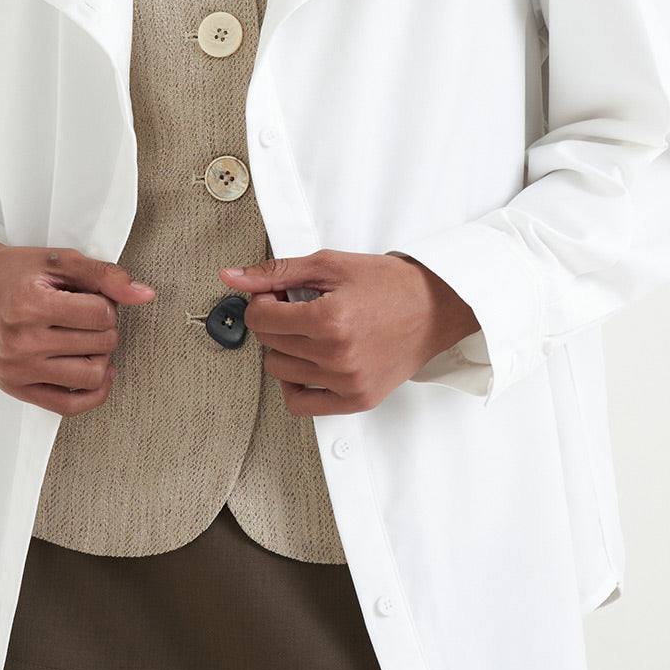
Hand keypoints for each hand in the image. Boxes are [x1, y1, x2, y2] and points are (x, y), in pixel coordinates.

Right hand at [0, 233, 155, 414]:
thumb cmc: (16, 272)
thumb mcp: (61, 261)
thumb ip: (106, 276)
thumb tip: (145, 295)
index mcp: (30, 304)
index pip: (101, 314)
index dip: (107, 303)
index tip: (92, 296)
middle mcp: (20, 341)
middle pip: (100, 345)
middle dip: (105, 327)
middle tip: (87, 315)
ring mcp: (16, 369)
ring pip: (91, 377)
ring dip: (101, 357)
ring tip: (87, 339)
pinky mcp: (14, 388)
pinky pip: (68, 407)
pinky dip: (93, 392)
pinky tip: (96, 372)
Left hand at [220, 249, 479, 415]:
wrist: (435, 306)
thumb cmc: (389, 283)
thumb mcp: (331, 265)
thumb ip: (278, 271)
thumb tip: (233, 277)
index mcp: (329, 319)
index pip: (260, 319)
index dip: (262, 301)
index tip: (277, 294)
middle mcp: (336, 355)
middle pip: (269, 344)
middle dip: (274, 321)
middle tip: (296, 306)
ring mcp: (347, 382)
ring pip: (279, 372)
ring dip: (284, 349)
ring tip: (307, 331)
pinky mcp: (356, 399)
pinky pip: (302, 404)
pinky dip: (295, 384)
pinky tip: (306, 362)